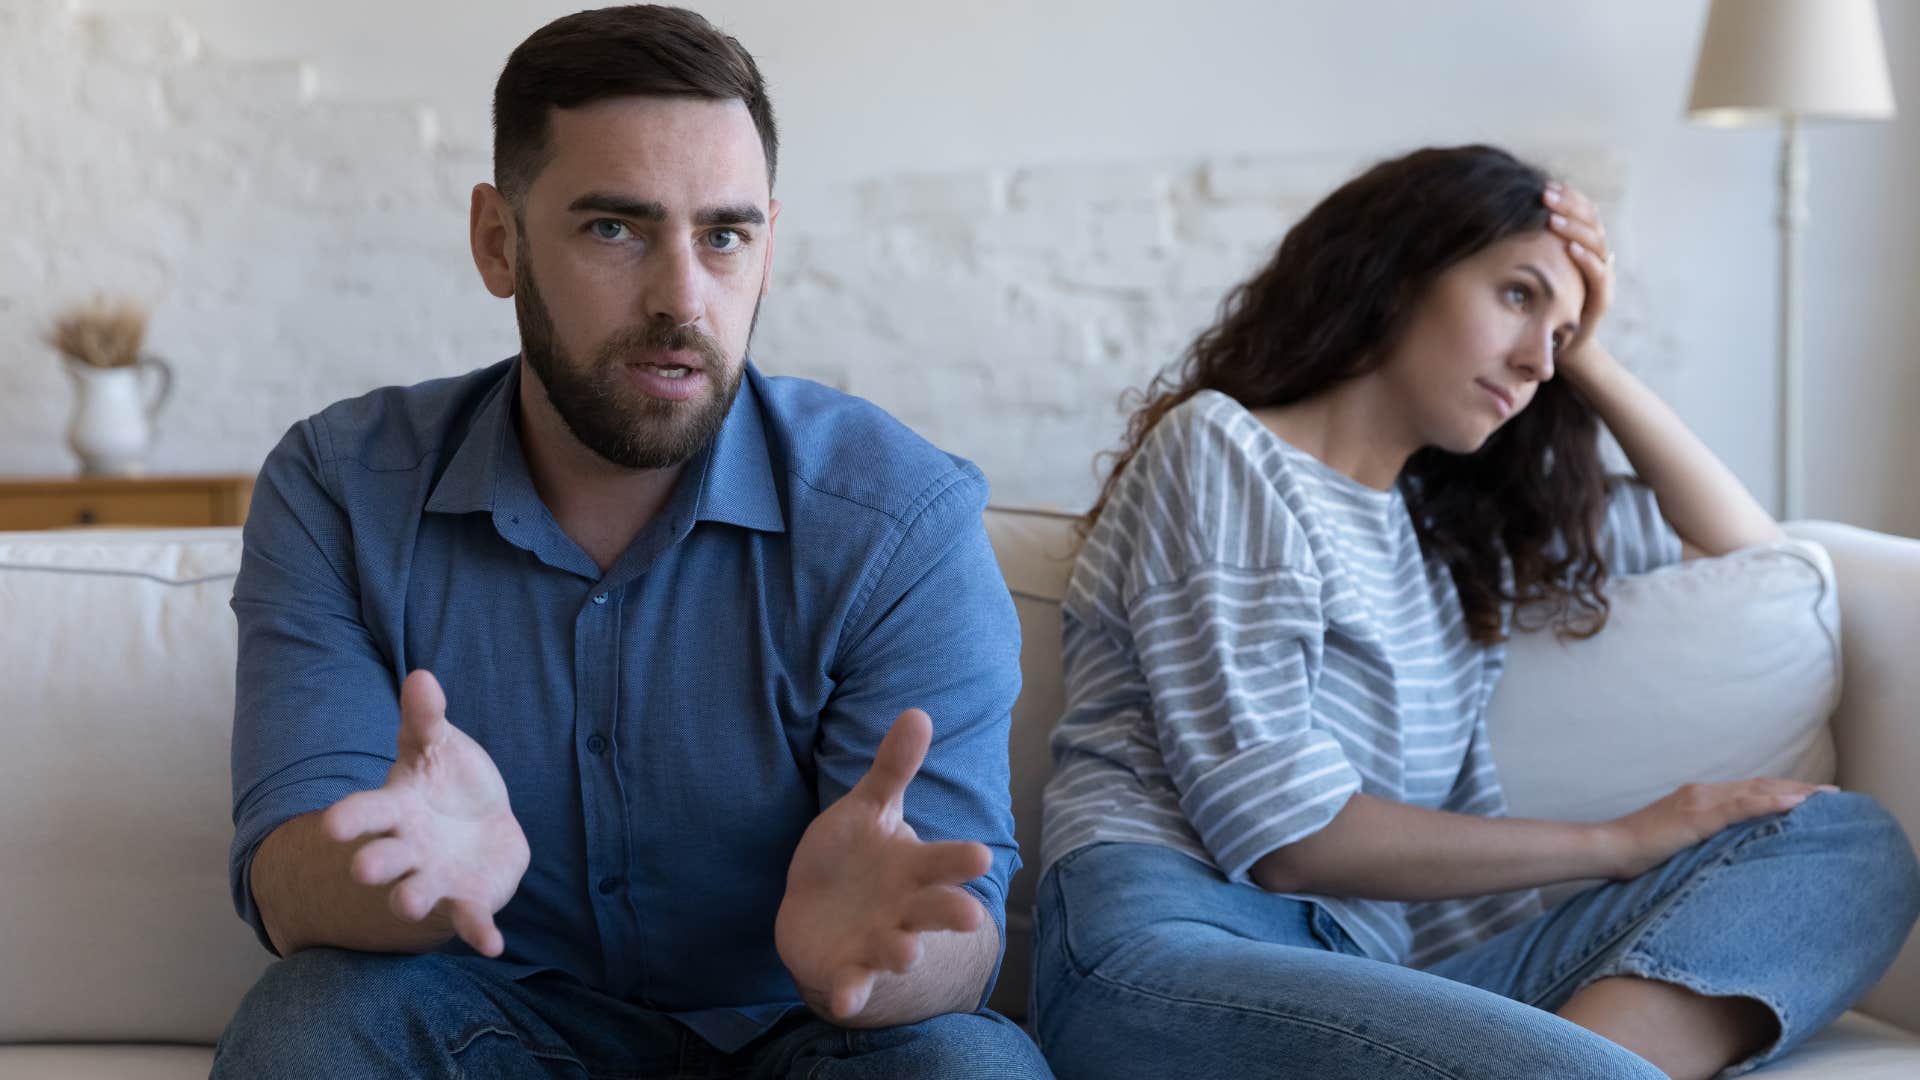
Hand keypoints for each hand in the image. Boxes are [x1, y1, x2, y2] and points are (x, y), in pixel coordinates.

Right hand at [321, 669, 529, 956]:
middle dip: (374, 863)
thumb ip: (427, 718)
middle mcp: (406, 850)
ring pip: (416, 893)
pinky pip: (470, 919)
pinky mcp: (467, 900)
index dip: (350, 819)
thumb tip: (422, 675)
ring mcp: (433, 878)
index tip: (331, 826)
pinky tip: (493, 945)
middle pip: (383, 858)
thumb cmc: (444, 782)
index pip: (365, 813)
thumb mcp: (435, 746)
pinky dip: (479, 932)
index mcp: (394, 810)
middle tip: (363, 868)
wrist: (476, 827)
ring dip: (412, 898)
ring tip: (408, 901)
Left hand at [775, 708, 991, 1022]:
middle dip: (951, 913)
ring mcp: (879, 940)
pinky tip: (844, 1000)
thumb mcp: (869, 809)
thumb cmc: (853, 857)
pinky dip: (851, 993)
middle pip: (934, 910)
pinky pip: (852, 983)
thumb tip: (918, 711)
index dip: (961, 861)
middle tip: (969, 917)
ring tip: (906, 952)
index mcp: (913, 867)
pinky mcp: (848, 969)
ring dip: (901, 951)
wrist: (820, 914)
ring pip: (897, 948)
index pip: (944, 861)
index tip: (982, 856)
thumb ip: (893, 768)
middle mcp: (904, 907)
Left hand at [1542, 181, 1615, 376]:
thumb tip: (1501, 216)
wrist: (1556, 347)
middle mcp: (1596, 257)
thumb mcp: (1530, 270)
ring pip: (1597, 243)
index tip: (1546, 185)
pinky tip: (1569, 248)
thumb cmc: (1538, 304)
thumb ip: (1526, 246)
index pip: (1583, 212)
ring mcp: (1602, 277)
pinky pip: (1600, 275)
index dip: (1569, 197)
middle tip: (1545, 194)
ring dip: (1574, 228)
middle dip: (1569, 205)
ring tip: (1553, 219)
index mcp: (1582, 245)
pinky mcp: (1601, 300)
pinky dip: (1586, 259)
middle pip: (1592, 221)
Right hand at [1602, 779, 1836, 878]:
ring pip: (1757, 791)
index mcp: (1698, 799)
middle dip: (1798, 789)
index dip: (1782, 792)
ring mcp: (1700, 800)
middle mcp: (1703, 792)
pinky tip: (1797, 803)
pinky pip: (1742, 805)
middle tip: (1834, 795)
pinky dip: (1772, 802)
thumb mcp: (1679, 844)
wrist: (1609, 848)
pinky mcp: (1698, 815)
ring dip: (1795, 792)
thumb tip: (1730, 854)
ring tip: (1827, 797)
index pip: (1749, 791)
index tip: (1813, 798)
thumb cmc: (1638, 853)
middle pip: (1760, 786)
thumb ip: (1704, 840)